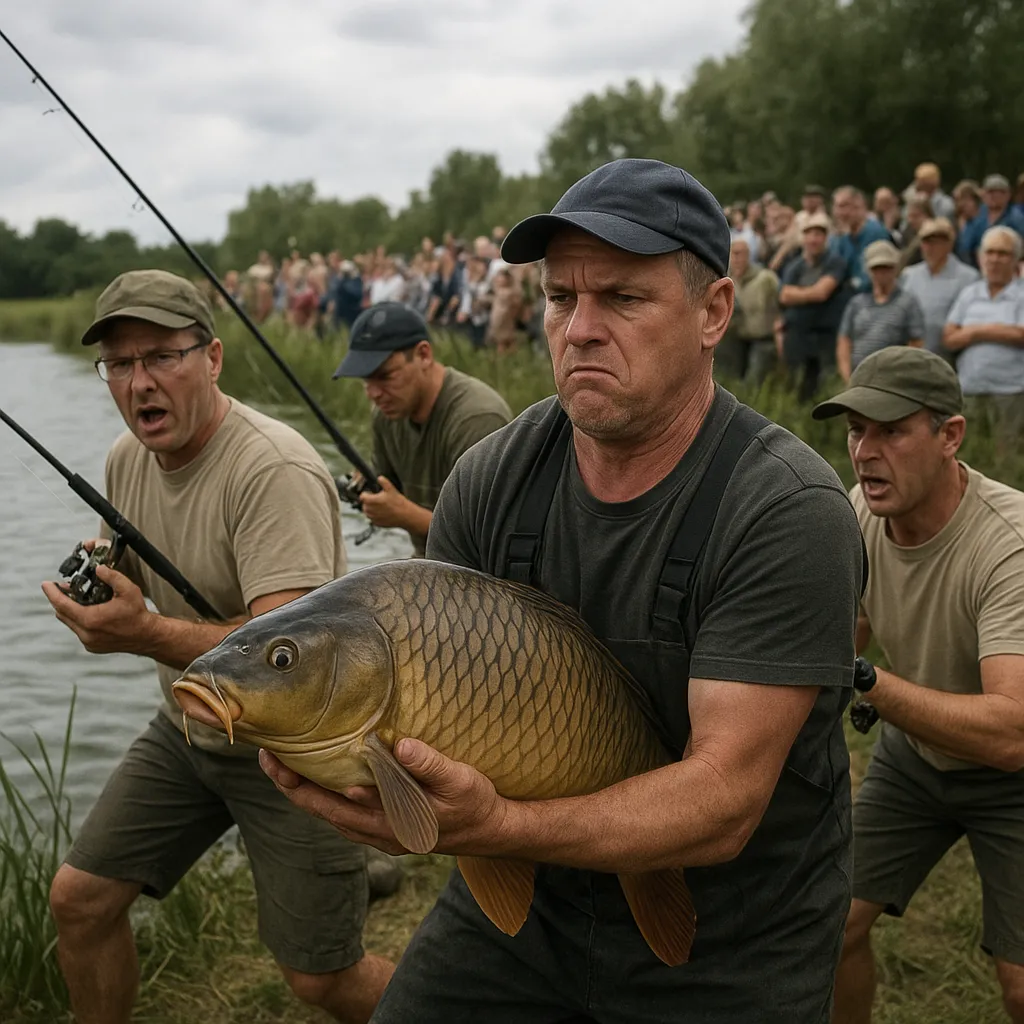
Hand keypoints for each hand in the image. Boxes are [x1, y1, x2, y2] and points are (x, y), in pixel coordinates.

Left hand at [42, 564, 154, 654]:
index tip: (46, 584)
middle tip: (62, 588)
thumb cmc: (138, 614)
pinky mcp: (92, 646)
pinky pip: (79, 631)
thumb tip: (99, 569)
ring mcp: (88, 642)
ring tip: (76, 598)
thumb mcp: (129, 590)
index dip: (52, 593)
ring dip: (69, 610)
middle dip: (60, 600)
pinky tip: (89, 612)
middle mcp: (86, 633)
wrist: (147, 636)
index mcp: (91, 619)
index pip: (62, 605)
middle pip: (62, 614)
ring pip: (70, 623)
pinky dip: (79, 620)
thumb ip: (112, 577)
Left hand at [259, 738, 510, 856]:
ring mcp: (381, 833)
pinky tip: (327, 778)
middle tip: (266, 755)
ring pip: (332, 813)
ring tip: (287, 764)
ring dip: (308, 790)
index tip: (275, 759)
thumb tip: (399, 746)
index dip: (298, 784)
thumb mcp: (459, 781)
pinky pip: (347, 813)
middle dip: (291, 784)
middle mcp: (377, 833)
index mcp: (386, 824)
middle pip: (321, 811)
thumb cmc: (476, 804)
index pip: (329, 804)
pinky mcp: (389, 826)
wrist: (494, 832)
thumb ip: (430, 765)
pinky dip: (329, 795)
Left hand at [359, 476, 413, 528]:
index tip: (372, 493)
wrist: (405, 515)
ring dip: (371, 509)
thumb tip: (379, 478)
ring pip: (368, 512)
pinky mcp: (376, 523)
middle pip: (364, 504)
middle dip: (369, 502)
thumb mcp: (391, 489)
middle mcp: (370, 510)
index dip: (367, 494)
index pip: (362, 497)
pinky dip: (376, 516)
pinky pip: (372, 519)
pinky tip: (383, 513)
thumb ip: (383, 482)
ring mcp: (373, 518)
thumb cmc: (398, 503)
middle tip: (378, 500)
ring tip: (381, 507)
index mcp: (371, 501)